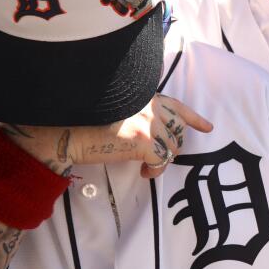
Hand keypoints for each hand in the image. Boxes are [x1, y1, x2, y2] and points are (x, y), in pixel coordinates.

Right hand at [6, 94, 212, 177]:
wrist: (61, 131)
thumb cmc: (79, 122)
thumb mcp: (112, 109)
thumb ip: (134, 114)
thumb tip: (150, 135)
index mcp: (141, 95)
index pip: (175, 105)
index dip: (193, 118)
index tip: (207, 127)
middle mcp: (149, 105)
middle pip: (177, 130)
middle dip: (171, 146)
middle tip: (154, 158)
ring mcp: (149, 122)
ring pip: (173, 147)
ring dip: (162, 160)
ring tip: (144, 166)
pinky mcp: (145, 141)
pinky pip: (163, 162)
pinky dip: (156, 171)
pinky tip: (143, 173)